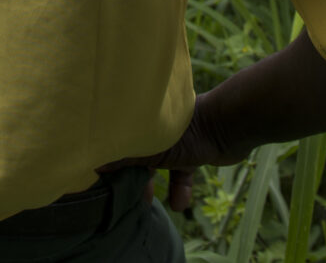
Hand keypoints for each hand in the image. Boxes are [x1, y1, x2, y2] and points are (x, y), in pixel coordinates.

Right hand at [97, 99, 242, 209]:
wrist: (229, 127)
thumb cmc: (186, 133)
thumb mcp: (150, 149)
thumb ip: (124, 157)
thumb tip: (96, 165)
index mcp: (144, 120)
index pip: (122, 139)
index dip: (112, 157)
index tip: (103, 176)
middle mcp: (157, 128)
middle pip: (138, 153)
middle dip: (133, 175)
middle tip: (126, 194)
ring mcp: (177, 140)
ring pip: (160, 165)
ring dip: (156, 185)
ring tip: (148, 204)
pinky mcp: (195, 152)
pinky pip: (183, 172)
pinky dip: (180, 188)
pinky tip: (179, 205)